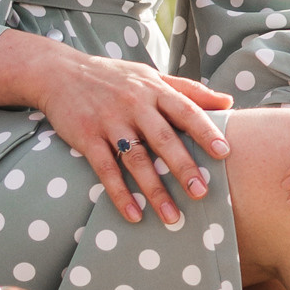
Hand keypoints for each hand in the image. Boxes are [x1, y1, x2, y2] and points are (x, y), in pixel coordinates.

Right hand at [0, 32, 230, 229]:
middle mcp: (133, 104)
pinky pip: (106, 170)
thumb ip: (188, 90)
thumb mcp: (151, 76)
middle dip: (183, 167)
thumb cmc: (114, 77)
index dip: (205, 131)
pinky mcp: (86, 138)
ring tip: (173, 217)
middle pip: (163, 139)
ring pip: (136, 160)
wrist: (59, 72)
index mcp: (153, 90)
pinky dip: (120, 194)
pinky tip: (134, 215)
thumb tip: (229, 102)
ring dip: (154, 190)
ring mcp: (109, 122)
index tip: (224, 153)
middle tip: (202, 193)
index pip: (185, 110)